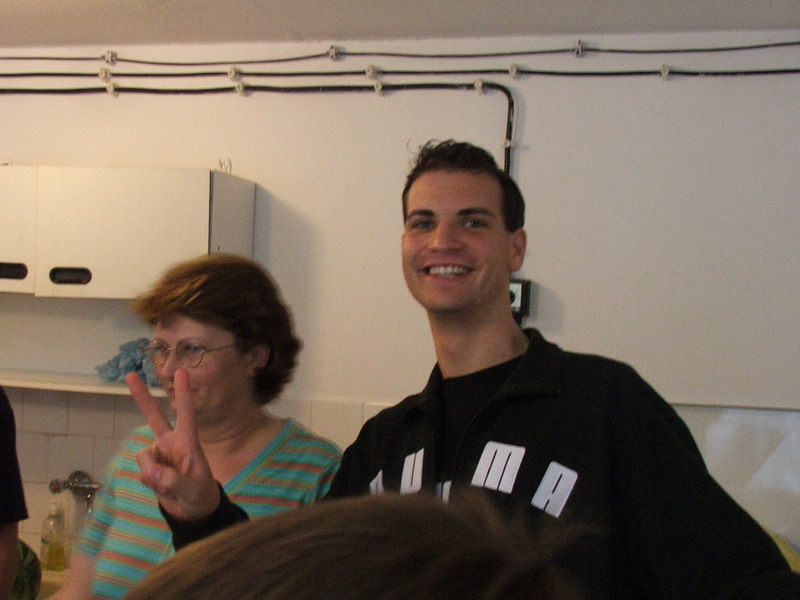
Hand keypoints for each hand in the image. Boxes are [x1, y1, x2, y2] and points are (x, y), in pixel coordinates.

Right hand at [125, 369, 219, 521]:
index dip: (183, 393)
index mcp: (188, 441)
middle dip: (142, 396)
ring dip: (152, 473)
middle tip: (131, 374)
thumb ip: (173, 480)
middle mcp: (171, 443)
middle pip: (154, 416)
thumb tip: (153, 472)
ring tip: (169, 485)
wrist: (193, 511)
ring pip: (143, 457)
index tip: (182, 371)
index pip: (186, 413)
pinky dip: (150, 482)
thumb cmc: (200, 494)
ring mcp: (159, 454)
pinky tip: (162, 488)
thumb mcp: (193, 488)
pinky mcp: (151, 468)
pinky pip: (143, 473)